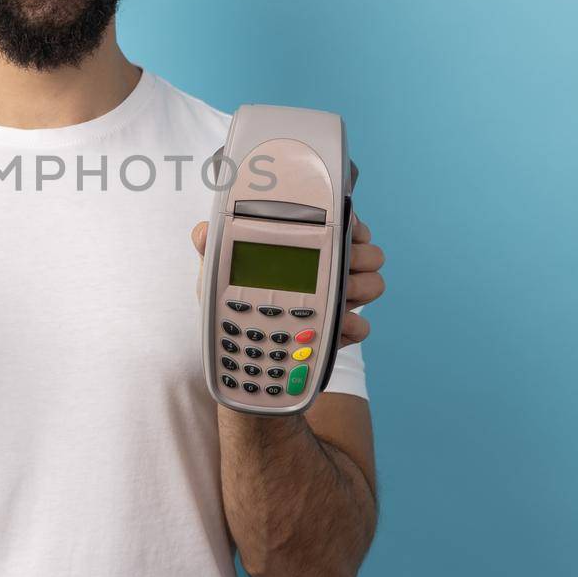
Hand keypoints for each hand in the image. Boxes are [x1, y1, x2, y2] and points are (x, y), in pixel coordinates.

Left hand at [190, 210, 384, 346]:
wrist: (240, 354)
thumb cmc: (233, 303)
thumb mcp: (219, 274)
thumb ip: (212, 248)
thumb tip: (203, 231)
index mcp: (307, 248)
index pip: (345, 224)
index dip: (352, 222)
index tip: (344, 227)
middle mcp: (330, 271)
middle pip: (370, 252)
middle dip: (361, 255)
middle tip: (340, 263)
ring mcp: (340, 302)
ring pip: (374, 284)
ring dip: (361, 287)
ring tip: (338, 294)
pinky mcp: (340, 333)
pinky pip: (363, 326)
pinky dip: (354, 325)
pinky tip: (336, 325)